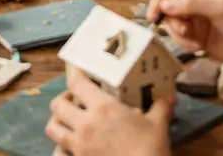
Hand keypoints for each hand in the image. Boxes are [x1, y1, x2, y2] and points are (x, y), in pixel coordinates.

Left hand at [46, 67, 173, 155]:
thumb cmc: (150, 149)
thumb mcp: (157, 125)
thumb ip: (160, 108)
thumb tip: (170, 96)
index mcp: (103, 107)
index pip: (76, 83)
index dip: (75, 76)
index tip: (79, 74)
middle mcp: (86, 123)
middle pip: (57, 104)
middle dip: (63, 101)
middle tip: (74, 102)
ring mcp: (79, 145)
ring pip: (52, 128)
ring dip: (58, 123)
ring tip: (68, 123)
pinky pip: (57, 153)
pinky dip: (60, 150)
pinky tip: (69, 148)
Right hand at [147, 0, 222, 71]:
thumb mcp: (222, 8)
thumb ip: (192, 4)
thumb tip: (164, 4)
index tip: (157, 8)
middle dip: (166, 14)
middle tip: (168, 26)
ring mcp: (194, 14)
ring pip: (169, 19)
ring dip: (176, 30)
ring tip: (193, 40)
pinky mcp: (195, 33)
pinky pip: (177, 35)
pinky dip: (183, 42)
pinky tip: (198, 47)